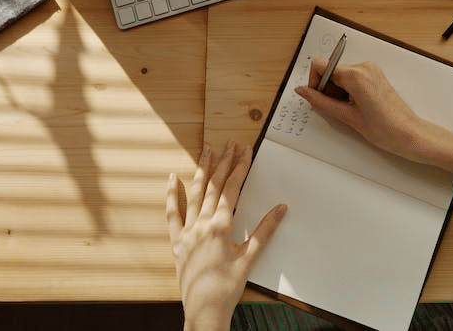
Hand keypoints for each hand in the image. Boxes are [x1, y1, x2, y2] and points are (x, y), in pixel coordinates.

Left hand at [166, 141, 286, 330]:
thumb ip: (265, 230)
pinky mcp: (177, 242)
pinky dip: (172, 195)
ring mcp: (187, 232)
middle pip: (214, 185)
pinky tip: (172, 179)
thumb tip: (281, 208)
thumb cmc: (227, 287)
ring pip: (194, 193)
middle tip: (230, 143)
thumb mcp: (250, 257)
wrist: (204, 309)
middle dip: (223, 162)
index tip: (245, 151)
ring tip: (207, 150)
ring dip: (202, 170)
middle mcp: (201, 224)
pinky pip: (172, 214)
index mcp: (220, 226)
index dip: (240, 167)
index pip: (232, 188)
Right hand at [296, 59, 452, 180]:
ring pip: (340, 75)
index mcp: (356, 75)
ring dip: (337, 92)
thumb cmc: (385, 129)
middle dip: (326, 89)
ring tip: (348, 111)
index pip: (320, 65)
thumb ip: (321, 102)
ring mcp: (371, 70)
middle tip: (335, 110)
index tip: (316, 98)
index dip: (314, 82)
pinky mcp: (375, 76)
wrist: (410, 135)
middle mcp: (364, 67)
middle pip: (330, 70)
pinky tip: (354, 108)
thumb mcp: (347, 117)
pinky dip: (347, 91)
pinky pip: (352, 78)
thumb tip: (303, 92)